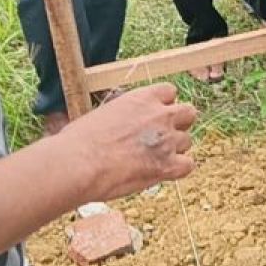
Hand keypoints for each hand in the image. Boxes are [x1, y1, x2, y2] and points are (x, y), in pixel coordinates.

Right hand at [60, 84, 196, 202]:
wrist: (77, 164)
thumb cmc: (77, 141)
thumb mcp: (103, 114)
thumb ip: (124, 115)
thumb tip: (121, 125)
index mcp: (143, 98)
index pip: (170, 91)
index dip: (164, 104)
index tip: (154, 116)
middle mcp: (161, 115)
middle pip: (188, 113)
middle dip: (178, 123)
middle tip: (161, 137)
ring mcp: (167, 140)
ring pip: (187, 141)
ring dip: (174, 149)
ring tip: (152, 160)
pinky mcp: (167, 165)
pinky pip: (188, 165)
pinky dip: (178, 170)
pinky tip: (162, 173)